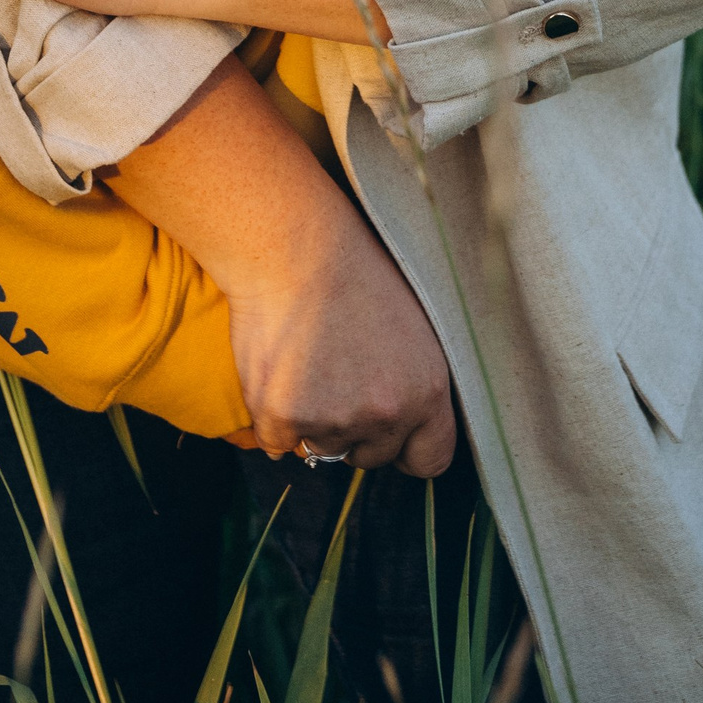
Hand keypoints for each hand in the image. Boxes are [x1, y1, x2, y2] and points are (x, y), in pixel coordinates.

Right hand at [219, 195, 457, 477]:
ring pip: (320, 449)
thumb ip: (413, 381)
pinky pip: (276, 442)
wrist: (290, 243)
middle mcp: (386, 415)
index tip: (387, 429)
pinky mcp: (282, 418)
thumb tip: (403, 420)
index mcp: (427, 391)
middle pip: (370, 456)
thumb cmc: (350, 266)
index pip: (430, 460)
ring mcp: (333, 421)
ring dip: (311, 421)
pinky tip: (276, 368)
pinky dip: (271, 416)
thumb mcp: (413, 323)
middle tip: (334, 372)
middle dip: (353, 427)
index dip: (406, 446)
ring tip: (303, 360)